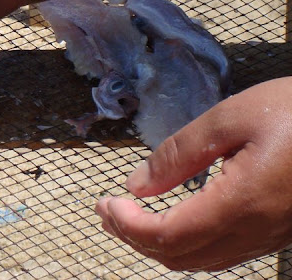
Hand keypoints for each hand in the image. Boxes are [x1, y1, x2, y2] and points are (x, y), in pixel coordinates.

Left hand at [96, 77, 291, 270]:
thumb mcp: (229, 119)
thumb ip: (179, 154)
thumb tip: (136, 185)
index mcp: (241, 203)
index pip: (169, 235)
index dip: (128, 225)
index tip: (104, 203)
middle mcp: (256, 230)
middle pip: (181, 256)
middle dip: (135, 237)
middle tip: (107, 210)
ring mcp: (269, 236)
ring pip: (203, 261)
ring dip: (160, 244)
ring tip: (130, 216)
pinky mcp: (277, 231)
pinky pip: (225, 253)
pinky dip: (189, 244)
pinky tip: (174, 220)